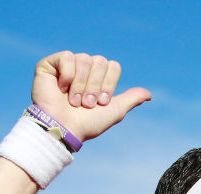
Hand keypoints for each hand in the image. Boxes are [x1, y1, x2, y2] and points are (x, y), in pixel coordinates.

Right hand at [31, 50, 151, 145]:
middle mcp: (84, 68)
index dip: (108, 85)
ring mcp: (67, 65)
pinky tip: (61, 88)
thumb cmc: (87, 123)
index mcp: (98, 76)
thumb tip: (149, 95)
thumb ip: (131, 99)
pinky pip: (67, 57)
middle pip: (100, 61)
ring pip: (84, 59)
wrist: (63, 129)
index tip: (100, 103)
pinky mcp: (50, 64)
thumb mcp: (114, 112)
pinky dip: (67, 76)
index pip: (113, 66)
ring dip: (80, 85)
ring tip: (73, 101)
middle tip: (85, 103)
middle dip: (95, 86)